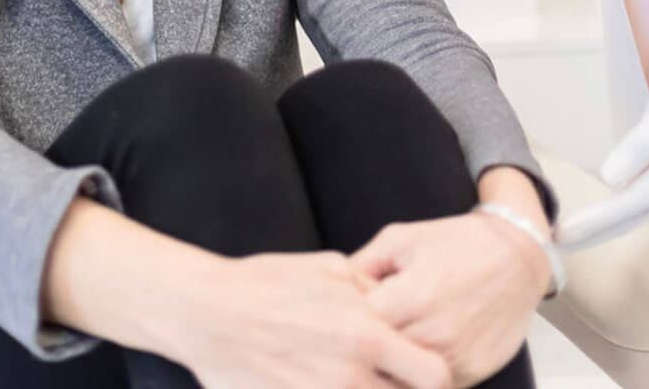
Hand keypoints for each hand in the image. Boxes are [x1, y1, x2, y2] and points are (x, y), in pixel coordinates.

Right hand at [179, 250, 449, 388]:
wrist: (210, 314)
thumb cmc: (269, 284)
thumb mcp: (331, 270)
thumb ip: (372, 292)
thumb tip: (393, 302)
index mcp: (368, 335)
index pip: (436, 375)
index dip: (437, 374)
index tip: (425, 366)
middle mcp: (352, 376)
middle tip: (397, 377)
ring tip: (361, 377)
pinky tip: (327, 381)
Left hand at [349, 213, 550, 387]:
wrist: (517, 256)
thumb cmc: (456, 243)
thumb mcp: (400, 239)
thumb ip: (359, 266)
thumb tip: (329, 292)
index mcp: (408, 297)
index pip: (356, 332)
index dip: (346, 324)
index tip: (347, 316)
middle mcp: (431, 332)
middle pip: (376, 361)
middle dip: (366, 349)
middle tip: (365, 333)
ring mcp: (453, 357)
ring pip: (402, 381)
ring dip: (391, 367)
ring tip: (391, 343)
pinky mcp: (471, 374)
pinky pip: (432, 386)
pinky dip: (418, 376)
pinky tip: (416, 353)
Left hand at [556, 14, 648, 251]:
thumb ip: (642, 147)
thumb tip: (609, 182)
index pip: (630, 205)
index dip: (595, 222)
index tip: (559, 236)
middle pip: (632, 214)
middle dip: (594, 232)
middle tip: (551, 246)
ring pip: (636, 207)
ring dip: (604, 223)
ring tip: (571, 234)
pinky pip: (640, 190)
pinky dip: (618, 204)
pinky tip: (603, 208)